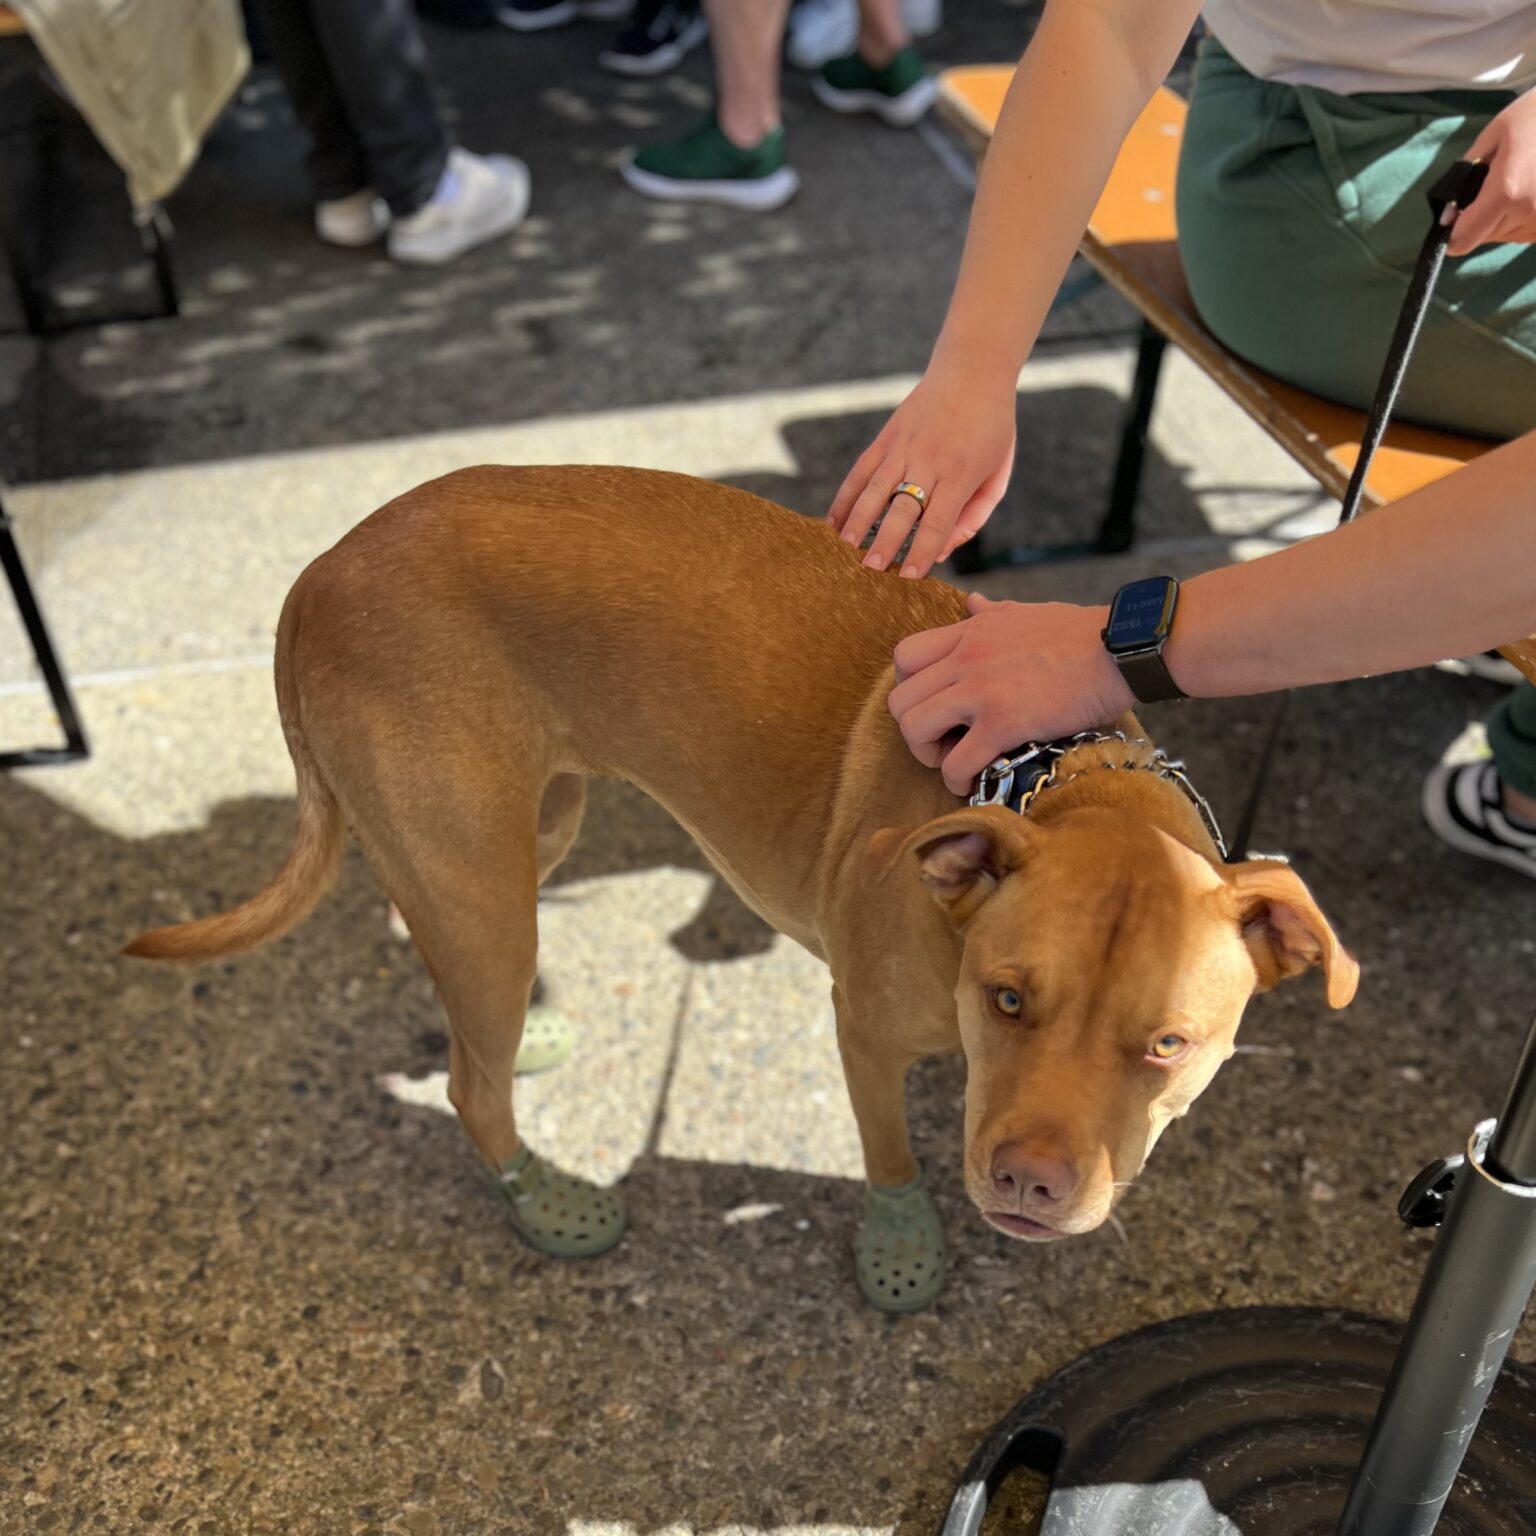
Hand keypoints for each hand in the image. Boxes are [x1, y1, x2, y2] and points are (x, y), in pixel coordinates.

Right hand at [827, 365, 1016, 578]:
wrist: (973, 369)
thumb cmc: (992, 428)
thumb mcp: (997, 473)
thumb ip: (974, 516)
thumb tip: (942, 552)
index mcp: (960, 473)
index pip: (938, 521)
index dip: (923, 551)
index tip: (910, 578)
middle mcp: (929, 459)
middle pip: (902, 509)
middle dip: (885, 542)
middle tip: (870, 571)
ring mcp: (904, 446)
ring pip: (874, 490)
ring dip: (858, 521)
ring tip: (844, 550)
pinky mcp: (887, 436)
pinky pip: (861, 471)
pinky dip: (845, 497)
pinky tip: (833, 521)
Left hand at [888, 593, 1134, 794]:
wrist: (1121, 649)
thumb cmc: (1080, 632)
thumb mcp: (1024, 610)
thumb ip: (990, 611)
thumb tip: (971, 601)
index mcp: (969, 632)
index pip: (903, 656)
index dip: (908, 687)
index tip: (934, 703)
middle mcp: (965, 659)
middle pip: (899, 700)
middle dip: (913, 728)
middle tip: (942, 740)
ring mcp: (981, 691)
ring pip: (914, 729)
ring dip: (927, 754)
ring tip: (954, 760)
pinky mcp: (1004, 723)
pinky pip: (956, 762)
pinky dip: (957, 780)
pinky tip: (974, 782)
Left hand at [1448, 91, 1535, 255]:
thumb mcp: (1494, 136)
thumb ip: (1466, 177)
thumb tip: (1448, 216)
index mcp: (1507, 192)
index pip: (1463, 239)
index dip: (1453, 233)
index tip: (1456, 217)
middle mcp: (1530, 213)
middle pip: (1485, 237)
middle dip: (1480, 218)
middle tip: (1496, 184)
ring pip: (1509, 236)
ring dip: (1505, 218)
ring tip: (1522, 181)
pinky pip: (1530, 232)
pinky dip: (1525, 218)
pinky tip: (1534, 190)